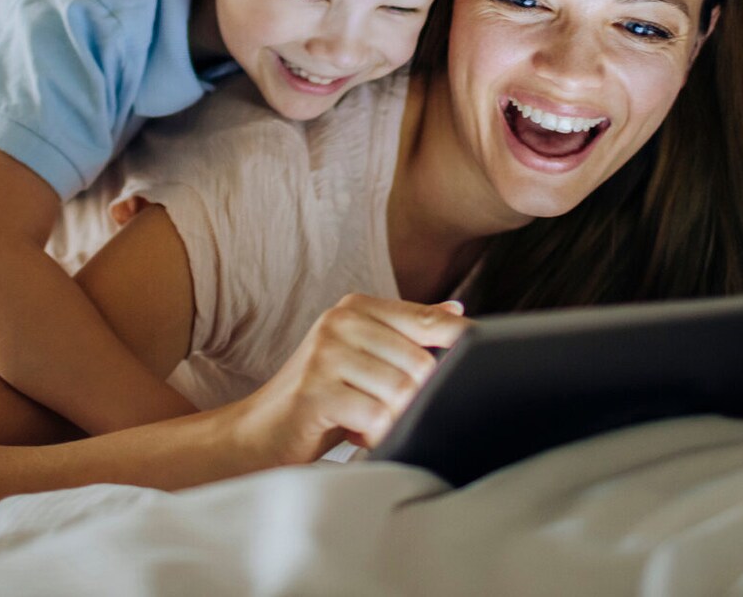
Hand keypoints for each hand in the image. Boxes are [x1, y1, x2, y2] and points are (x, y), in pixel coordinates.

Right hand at [226, 295, 468, 465]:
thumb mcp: (364, 356)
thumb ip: (407, 332)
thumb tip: (459, 310)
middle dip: (421, 397)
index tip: (484, 364)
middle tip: (396, 413)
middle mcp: (340, 321)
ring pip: (403, 390)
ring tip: (374, 424)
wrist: (257, 432)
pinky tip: (359, 436)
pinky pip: (377, 416)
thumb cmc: (319, 397)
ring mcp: (325, 354)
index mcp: (357, 307)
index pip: (429, 321)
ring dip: (397, 418)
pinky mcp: (315, 391)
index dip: (464, 343)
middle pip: (422, 361)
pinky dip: (378, 434)